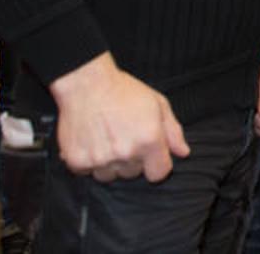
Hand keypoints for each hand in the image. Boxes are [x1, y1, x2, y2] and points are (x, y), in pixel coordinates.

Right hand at [48, 53, 189, 182]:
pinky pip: (87, 172)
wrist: (87, 84)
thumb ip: (173, 132)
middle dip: (132, 160)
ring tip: (107, 139)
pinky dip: (88, 161)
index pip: (158, 173)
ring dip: (109, 163)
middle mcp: (126, 152)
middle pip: (133, 173)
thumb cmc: (124, 91)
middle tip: (124, 137)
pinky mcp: (77, 161)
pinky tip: (91, 141)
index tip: (150, 154)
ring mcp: (100, 158)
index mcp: (149, 140)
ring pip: (109, 176)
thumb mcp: (158, 104)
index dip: (156, 164)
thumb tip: (183, 153)